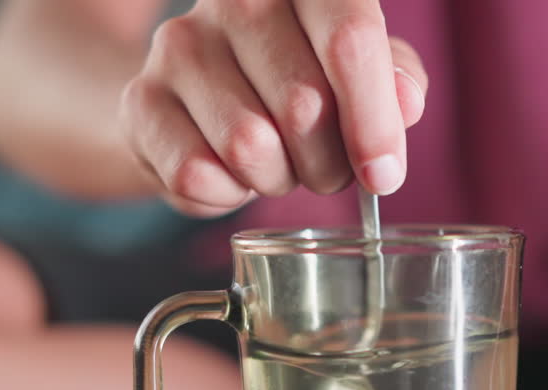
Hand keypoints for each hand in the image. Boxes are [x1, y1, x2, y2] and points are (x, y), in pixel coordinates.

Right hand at [118, 0, 427, 216]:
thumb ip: (394, 81)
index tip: (382, 175)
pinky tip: (229, 173)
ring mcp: (180, 44)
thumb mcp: (359, 78)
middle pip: (305, 105)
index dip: (373, 118)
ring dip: (276, 179)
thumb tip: (406, 101)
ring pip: (250, 145)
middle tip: (324, 167)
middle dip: (328, 162)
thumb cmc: (296, 85)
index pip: (349, 37)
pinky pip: (197, 174)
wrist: (202, 105)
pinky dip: (226, 194)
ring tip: (275, 164)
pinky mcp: (141, 99)